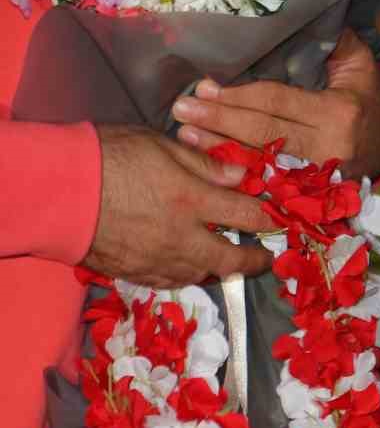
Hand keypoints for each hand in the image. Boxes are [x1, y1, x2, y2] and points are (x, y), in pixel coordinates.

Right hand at [87, 125, 274, 287]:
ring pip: (203, 273)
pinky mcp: (137, 274)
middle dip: (254, 261)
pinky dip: (186, 273)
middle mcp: (183, 238)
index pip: (248, 216)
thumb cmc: (105, 157)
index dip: (269, 221)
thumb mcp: (157, 146)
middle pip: (233, 260)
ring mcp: (160, 261)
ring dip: (218, 266)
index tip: (279, 222)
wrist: (53, 191)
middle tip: (264, 258)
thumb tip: (240, 176)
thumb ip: (202, 164)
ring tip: (223, 257)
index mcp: (192, 201)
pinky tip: (186, 264)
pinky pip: (172, 281)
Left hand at [173, 29, 379, 179]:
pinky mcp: (314, 193)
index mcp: (338, 114)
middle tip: (182, 111)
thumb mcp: (359, 63)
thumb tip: (299, 17)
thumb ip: (332, 40)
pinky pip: (271, 183)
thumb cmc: (367, 96)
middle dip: (219, 122)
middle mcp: (330, 149)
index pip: (277, 102)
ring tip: (186, 136)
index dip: (238, 96)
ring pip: (263, 163)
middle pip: (264, 134)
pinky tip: (213, 165)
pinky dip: (240, 173)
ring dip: (220, 150)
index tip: (204, 87)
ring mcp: (322, 177)